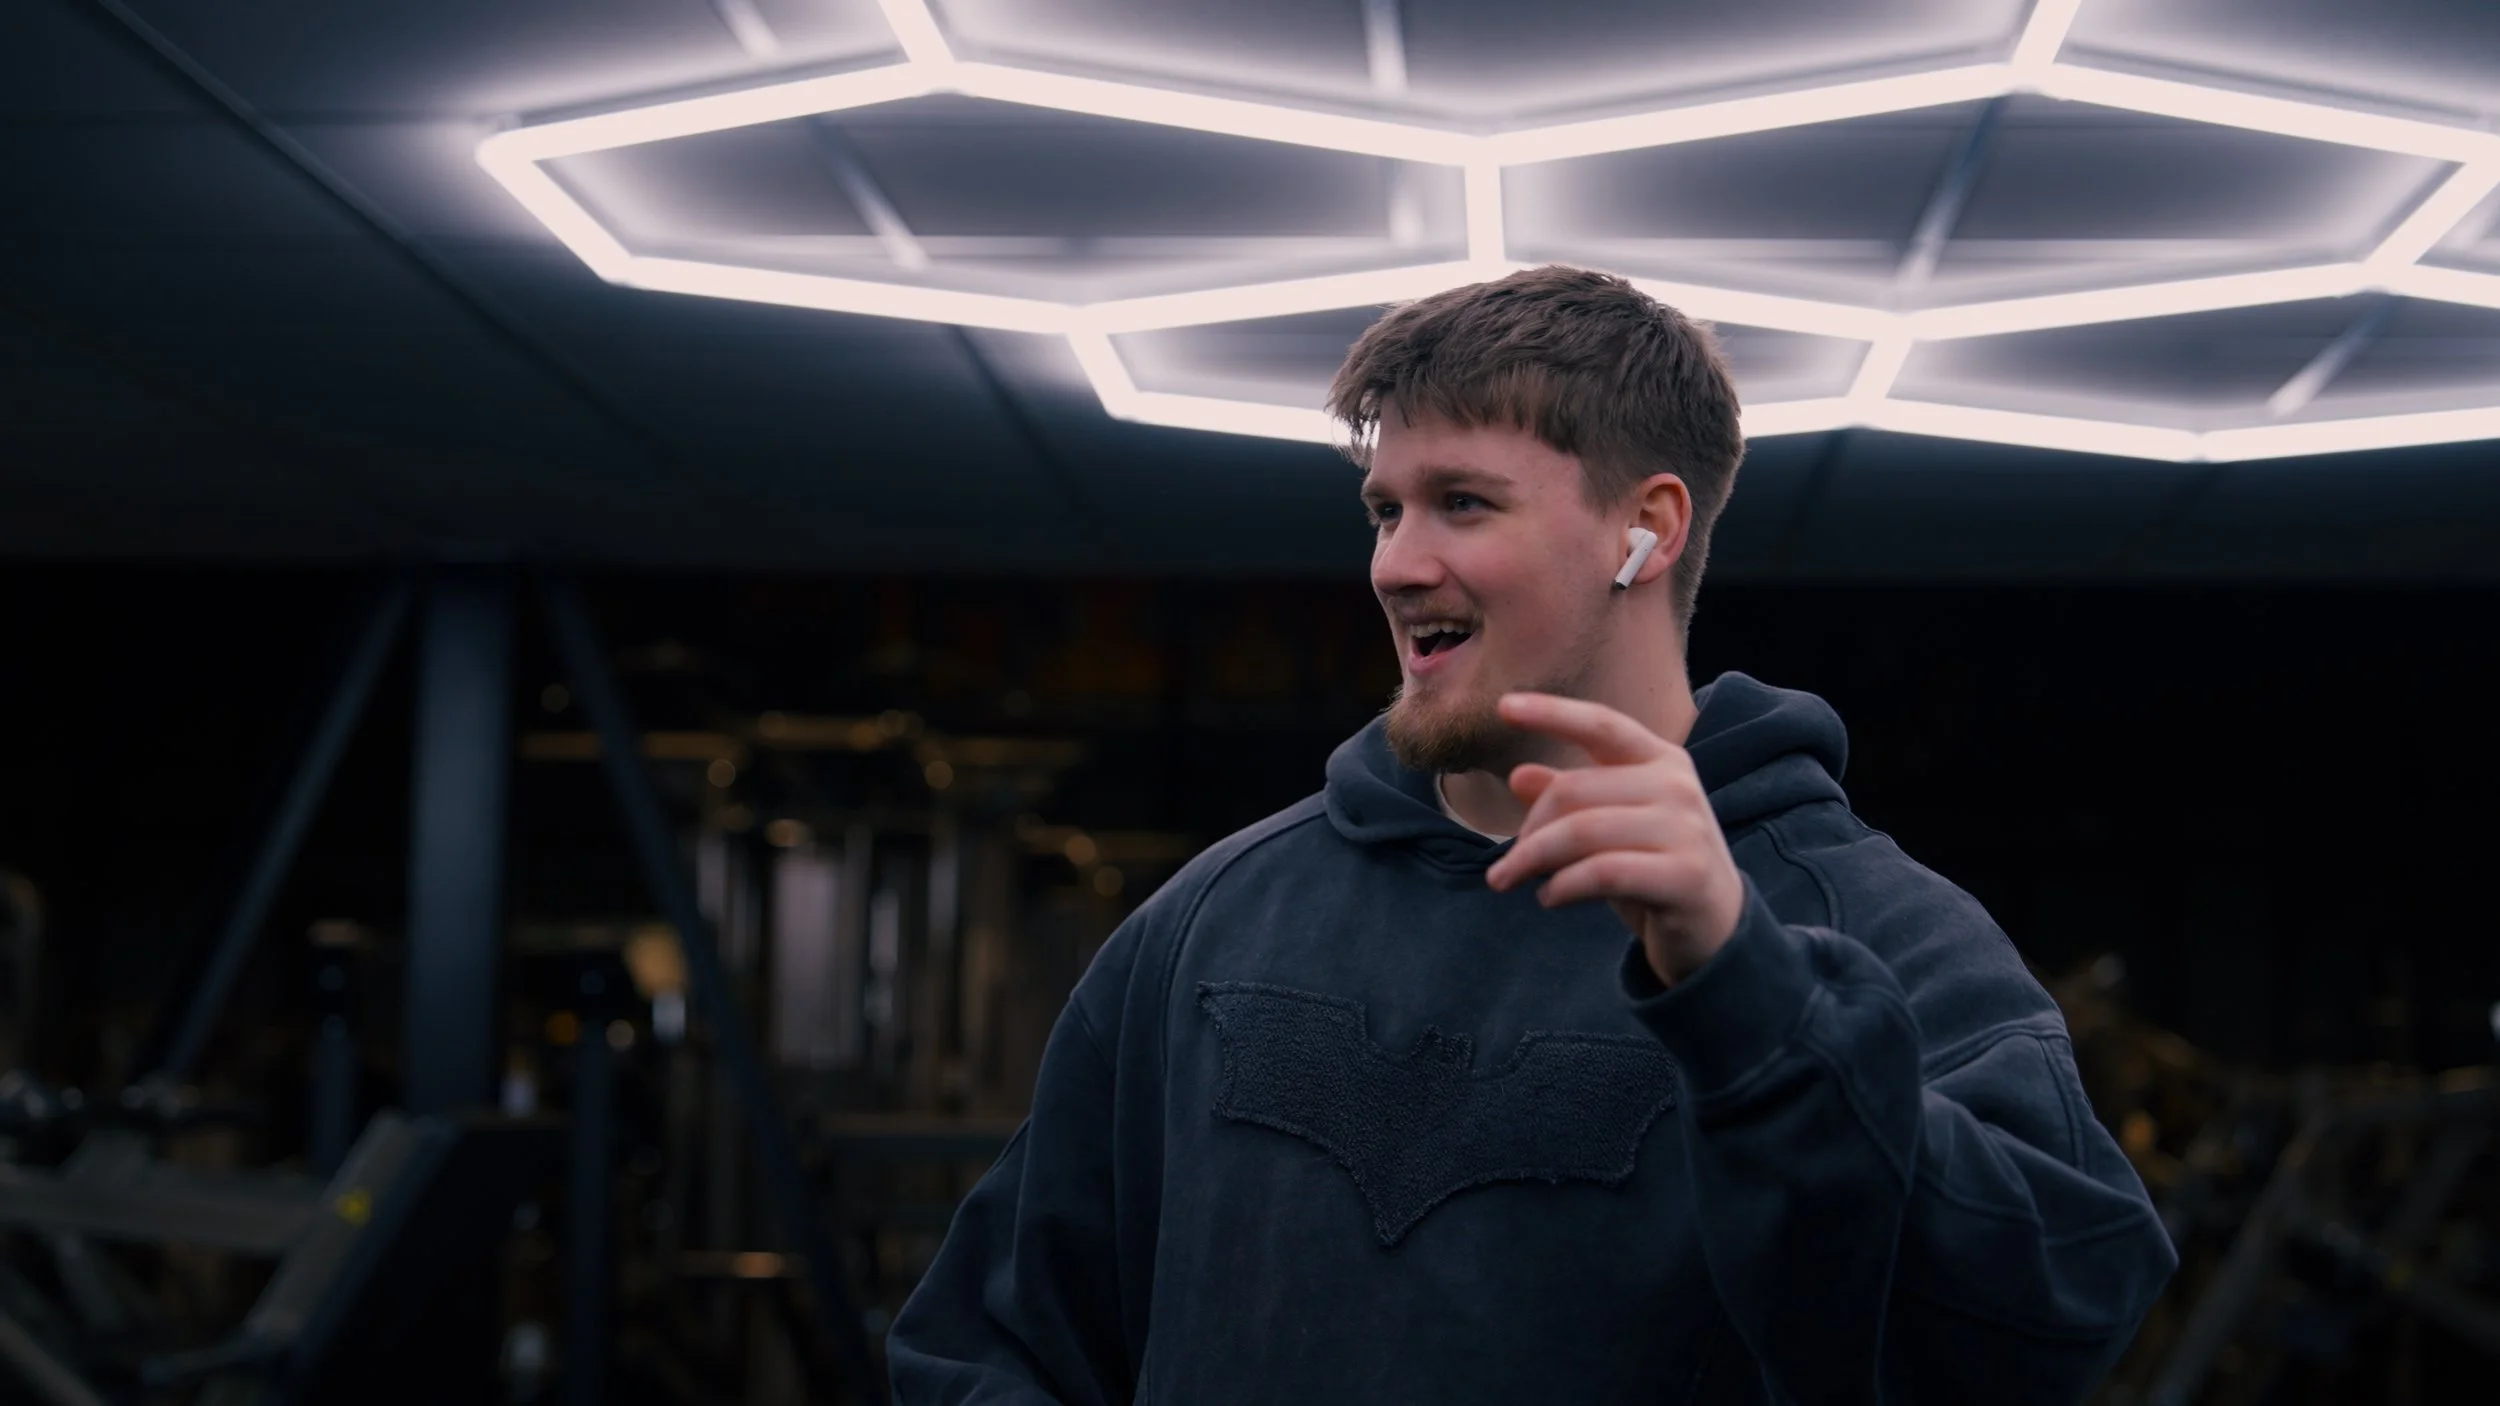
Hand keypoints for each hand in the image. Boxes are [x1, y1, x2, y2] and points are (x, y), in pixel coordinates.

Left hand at [1481, 692, 1745, 986]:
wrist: (1718, 928)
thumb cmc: (1654, 868)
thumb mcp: (1611, 827)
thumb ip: (1572, 799)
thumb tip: (1518, 774)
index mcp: (1661, 760)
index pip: (1602, 725)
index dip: (1552, 713)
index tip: (1503, 707)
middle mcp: (1677, 785)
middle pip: (1573, 791)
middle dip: (1528, 830)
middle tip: (1506, 866)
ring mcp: (1686, 829)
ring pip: (1582, 832)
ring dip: (1531, 859)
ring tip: (1509, 881)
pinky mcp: (1686, 875)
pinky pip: (1602, 872)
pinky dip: (1563, 885)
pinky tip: (1548, 897)